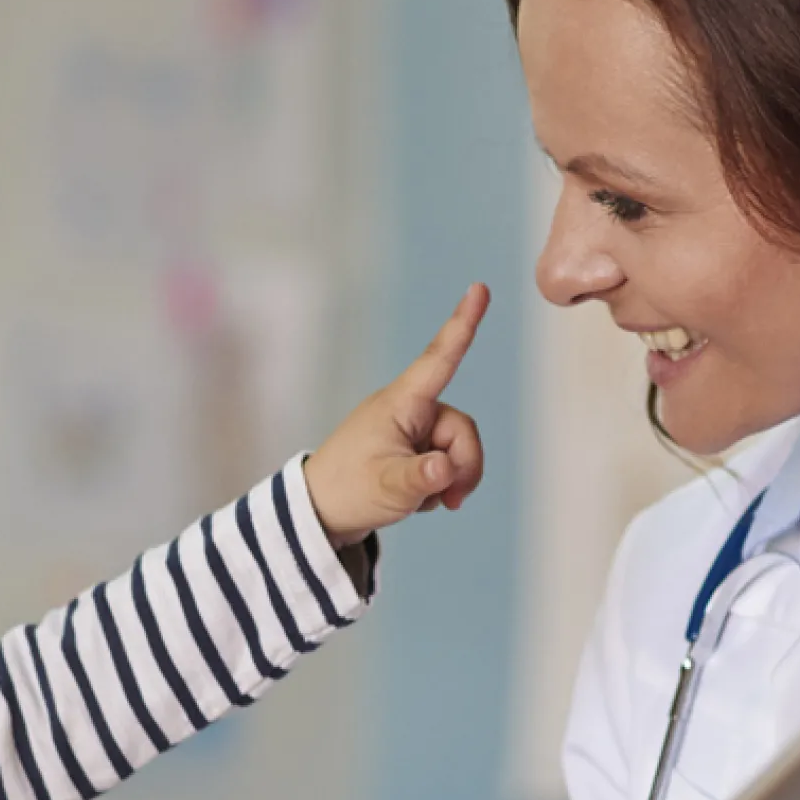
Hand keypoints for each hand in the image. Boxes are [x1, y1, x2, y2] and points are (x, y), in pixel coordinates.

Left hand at [305, 283, 488, 547]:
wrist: (320, 512)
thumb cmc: (347, 491)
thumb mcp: (387, 489)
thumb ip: (419, 479)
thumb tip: (445, 469)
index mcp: (400, 404)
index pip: (439, 358)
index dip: (463, 323)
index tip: (480, 288)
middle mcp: (409, 411)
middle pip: (462, 430)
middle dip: (464, 466)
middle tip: (450, 500)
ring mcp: (411, 431)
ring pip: (458, 450)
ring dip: (452, 479)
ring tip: (426, 501)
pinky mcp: (412, 450)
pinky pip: (445, 463)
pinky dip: (438, 485)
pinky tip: (416, 498)